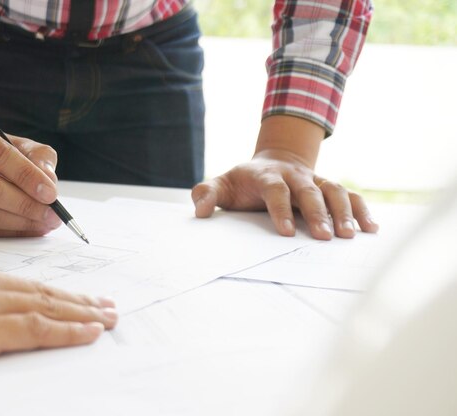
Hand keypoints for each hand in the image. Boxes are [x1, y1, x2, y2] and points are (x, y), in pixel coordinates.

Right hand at [0, 114, 61, 236]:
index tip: (51, 193)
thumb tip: (49, 180)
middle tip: (52, 214)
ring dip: (19, 223)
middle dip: (25, 204)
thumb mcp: (14, 142)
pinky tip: (27, 229)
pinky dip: (7, 232)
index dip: (26, 175)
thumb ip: (38, 156)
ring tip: (44, 223)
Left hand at [191, 116, 378, 239]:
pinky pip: (350, 195)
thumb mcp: (221, 185)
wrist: (272, 162)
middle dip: (318, 213)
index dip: (281, 209)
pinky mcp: (329, 186)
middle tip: (324, 238)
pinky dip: (362, 210)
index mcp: (267, 175)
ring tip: (350, 236)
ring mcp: (315, 179)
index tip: (285, 233)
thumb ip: (207, 194)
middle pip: (310, 190)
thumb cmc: (243, 182)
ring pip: (335, 190)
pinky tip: (371, 229)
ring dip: (344, 212)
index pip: (276, 190)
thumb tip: (199, 211)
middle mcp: (295, 175)